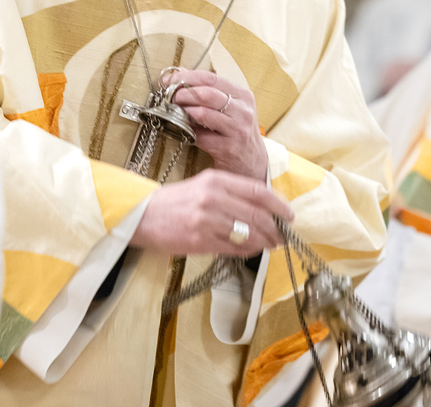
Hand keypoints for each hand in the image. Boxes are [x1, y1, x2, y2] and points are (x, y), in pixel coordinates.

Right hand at [130, 169, 292, 255]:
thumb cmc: (175, 201)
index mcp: (215, 180)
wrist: (142, 215)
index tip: (289, 215)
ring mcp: (206, 220)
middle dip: (275, 228)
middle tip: (283, 236)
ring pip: (247, 233)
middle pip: (257, 214)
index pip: (256, 191)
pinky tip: (252, 251)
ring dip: (264, 242)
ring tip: (271, 245)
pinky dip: (247, 251)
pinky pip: (233, 248)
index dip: (278, 204)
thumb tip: (260, 208)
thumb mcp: (202, 186)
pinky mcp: (199, 240)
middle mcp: (213, 197)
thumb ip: (230, 193)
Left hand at [164, 69, 267, 179]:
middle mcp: (243, 111)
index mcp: (243, 96)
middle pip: (206, 94)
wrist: (253, 163)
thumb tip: (181, 73)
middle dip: (183, 93)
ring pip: (203, 113)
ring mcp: (237, 130)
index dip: (187, 77)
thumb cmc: (237, 132)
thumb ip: (209, 91)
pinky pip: (200, 136)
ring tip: (175, 112)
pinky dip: (188, 131)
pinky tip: (184, 130)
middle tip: (170, 97)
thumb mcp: (230, 108)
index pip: (211, 78)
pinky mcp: (228, 148)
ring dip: (183, 112)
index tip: (169, 80)